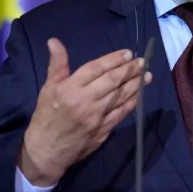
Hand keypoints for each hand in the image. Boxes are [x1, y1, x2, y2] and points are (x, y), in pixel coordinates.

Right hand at [18, 38, 150, 185]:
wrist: (46, 150)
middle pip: (112, 81)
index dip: (113, 59)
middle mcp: (85, 101)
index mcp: (70, 88)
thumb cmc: (47, 115)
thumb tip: (54, 41)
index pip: (96, 69)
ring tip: (146, 75)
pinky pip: (120, 113)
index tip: (128, 53)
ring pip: (120, 96)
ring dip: (135, 85)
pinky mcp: (103, 130)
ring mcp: (95, 117)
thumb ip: (57, 64)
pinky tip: (139, 94)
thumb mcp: (48, 88)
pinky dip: (131, 103)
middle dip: (129, 70)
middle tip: (142, 62)